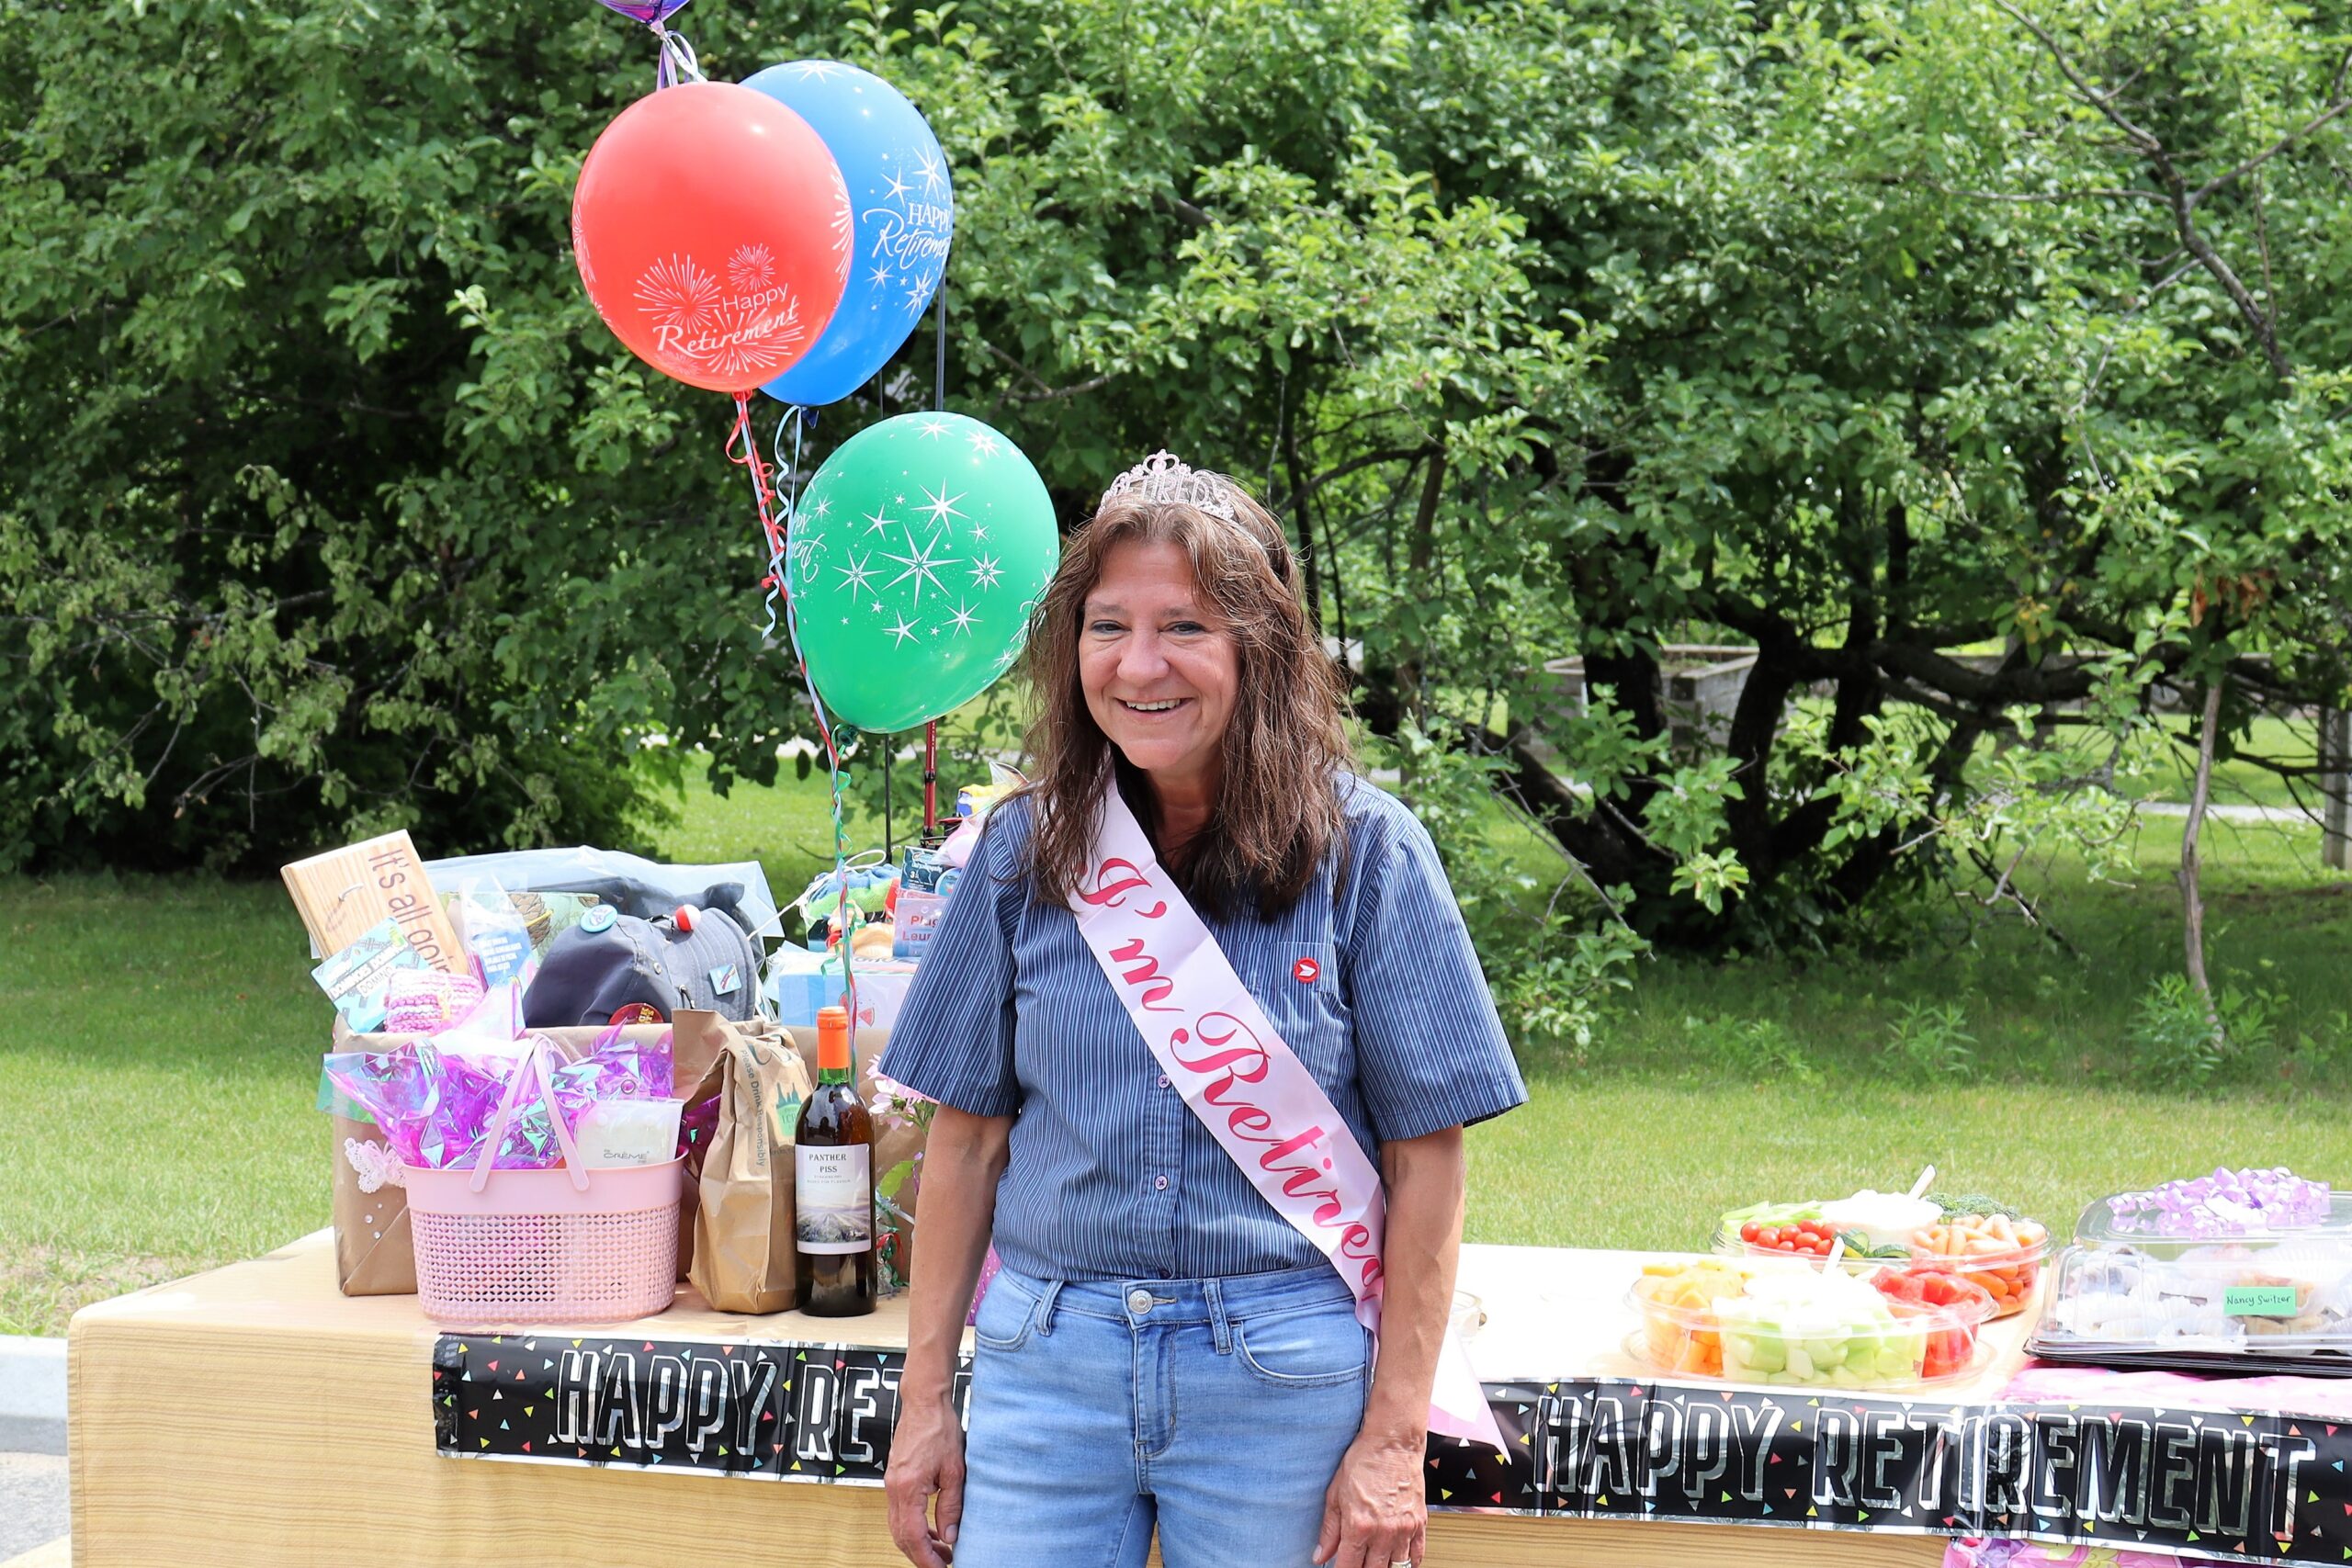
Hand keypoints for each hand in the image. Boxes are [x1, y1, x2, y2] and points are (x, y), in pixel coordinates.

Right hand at [884, 1389, 965, 1566]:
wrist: (924, 1402)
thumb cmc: (940, 1428)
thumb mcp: (955, 1470)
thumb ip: (951, 1505)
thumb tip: (950, 1534)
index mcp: (908, 1487)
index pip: (913, 1536)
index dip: (926, 1558)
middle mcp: (894, 1488)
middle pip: (901, 1536)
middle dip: (920, 1555)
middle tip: (943, 1562)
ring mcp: (891, 1483)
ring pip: (897, 1525)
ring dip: (917, 1541)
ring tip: (941, 1549)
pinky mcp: (894, 1478)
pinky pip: (899, 1511)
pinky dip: (912, 1525)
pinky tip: (931, 1527)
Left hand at [1313, 1429, 1426, 1567]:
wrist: (1392, 1443)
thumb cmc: (1363, 1462)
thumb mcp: (1335, 1494)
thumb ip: (1329, 1530)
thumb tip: (1320, 1556)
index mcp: (1359, 1526)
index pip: (1348, 1567)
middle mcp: (1383, 1532)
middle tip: (1356, 1561)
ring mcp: (1404, 1529)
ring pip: (1395, 1567)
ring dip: (1383, 1566)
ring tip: (1375, 1559)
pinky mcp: (1420, 1523)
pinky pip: (1417, 1555)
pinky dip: (1408, 1563)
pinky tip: (1398, 1559)